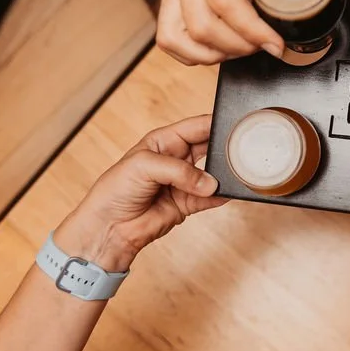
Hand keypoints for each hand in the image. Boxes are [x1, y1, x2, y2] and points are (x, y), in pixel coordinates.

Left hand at [54, 115, 227, 270]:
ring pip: (213, 173)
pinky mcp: (187, 204)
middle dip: (224, 147)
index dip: (215, 122)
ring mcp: (183, 182)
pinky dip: (220, 196)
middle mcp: (177, 158)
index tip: (235, 124)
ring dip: (224, 173)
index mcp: (165, 141)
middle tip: (241, 149)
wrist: (108, 228)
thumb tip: (209, 183)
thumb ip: (179, 170)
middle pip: (209, 147)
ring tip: (236, 173)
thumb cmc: (115, 189)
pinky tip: (229, 192)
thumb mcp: (143, 166)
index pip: (197, 126)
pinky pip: (211, 198)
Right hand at [158, 0, 349, 64]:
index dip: (251, 28)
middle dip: (240, 46)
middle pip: (202, 25)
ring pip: (180, 37)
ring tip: (249, 49)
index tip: (277, 44)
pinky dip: (195, 54)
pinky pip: (169, 38)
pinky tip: (222, 50)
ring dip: (217, 53)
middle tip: (270, 46)